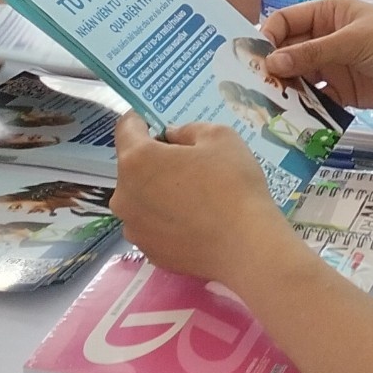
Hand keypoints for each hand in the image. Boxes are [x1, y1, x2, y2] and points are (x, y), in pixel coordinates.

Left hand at [111, 114, 293, 282]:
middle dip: (153, 159)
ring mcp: (134, 228)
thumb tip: (172, 137)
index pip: (126, 128)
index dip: (143, 120)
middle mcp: (124, 195)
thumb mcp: (219, 137)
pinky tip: (193, 221)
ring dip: (157, 191)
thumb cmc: (232, 184)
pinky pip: (151, 225)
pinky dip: (165, 219)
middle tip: (187, 162)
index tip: (159, 123)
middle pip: (132, 166)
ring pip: (140, 198)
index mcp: (136, 160)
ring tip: (192, 196)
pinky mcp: (149, 252)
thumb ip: (187, 130)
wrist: (247, 247)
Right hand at [263, 0, 372, 110]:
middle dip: (272, 67)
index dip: (268, 36)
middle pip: (288, 51)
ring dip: (285, 89)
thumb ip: (312, 53)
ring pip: (298, 76)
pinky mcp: (341, 92)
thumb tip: (271, 63)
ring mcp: (332, 66)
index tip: (254, 58)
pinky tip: (292, 117)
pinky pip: (315, 99)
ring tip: (268, 105)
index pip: (286, 20)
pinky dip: (303, 107)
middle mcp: (325, 38)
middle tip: (254, 86)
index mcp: (327, 13)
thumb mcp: (353, 41)